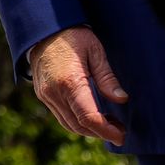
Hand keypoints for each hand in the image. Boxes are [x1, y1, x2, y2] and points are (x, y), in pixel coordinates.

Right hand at [30, 26, 129, 144]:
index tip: (121, 136)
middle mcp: (54, 92)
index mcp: (69, 81)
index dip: (106, 131)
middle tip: (120, 132)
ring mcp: (46, 95)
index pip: (88, 117)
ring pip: (69, 124)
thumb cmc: (73, 36)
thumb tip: (122, 99)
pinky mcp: (43, 94)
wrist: (44, 28)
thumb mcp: (95, 51)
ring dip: (89, 130)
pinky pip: (61, 116)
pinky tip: (91, 116)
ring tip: (108, 125)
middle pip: (79, 125)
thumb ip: (107, 78)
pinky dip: (77, 122)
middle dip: (101, 133)